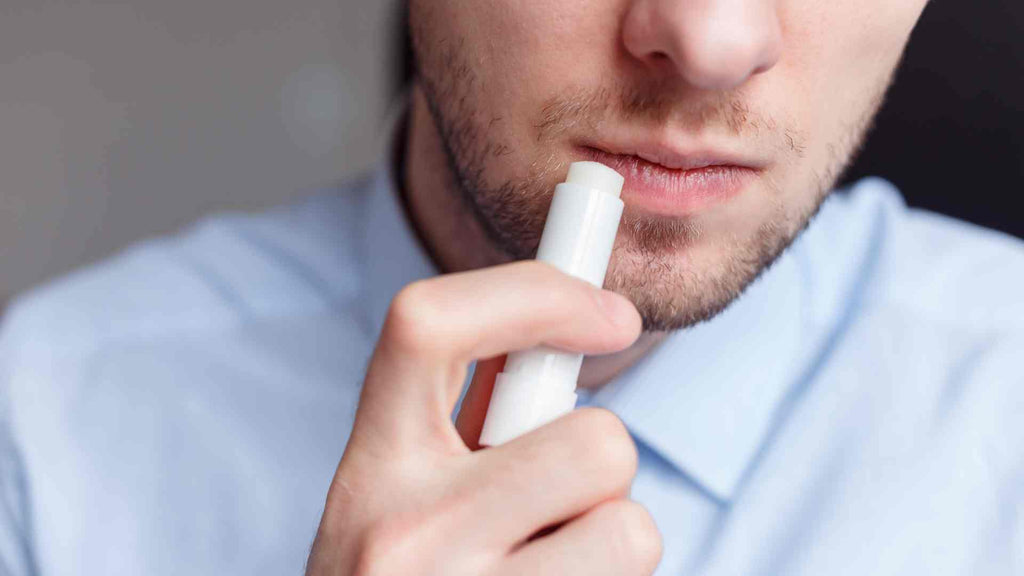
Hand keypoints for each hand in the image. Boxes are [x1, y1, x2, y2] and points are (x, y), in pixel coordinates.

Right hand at [306, 261, 661, 575]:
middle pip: (596, 442)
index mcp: (372, 474)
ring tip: (551, 570)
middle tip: (556, 506)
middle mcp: (401, 538)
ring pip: (630, 529)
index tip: (610, 313)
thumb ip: (469, 425)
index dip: (535, 293)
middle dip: (601, 469)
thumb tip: (570, 327)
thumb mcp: (406, 501)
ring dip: (611, 543)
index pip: (428, 325)